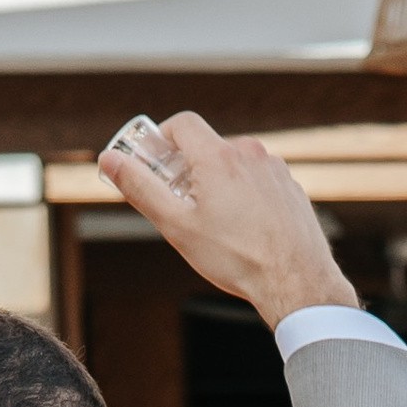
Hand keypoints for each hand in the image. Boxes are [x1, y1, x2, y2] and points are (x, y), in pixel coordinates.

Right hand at [97, 112, 353, 330]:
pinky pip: (260, 183)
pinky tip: (247, 230)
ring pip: (237, 166)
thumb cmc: (237, 258)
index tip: (156, 161)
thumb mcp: (177, 225)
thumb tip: (110, 160)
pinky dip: (247, 197)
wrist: (297, 282)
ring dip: (220, 184)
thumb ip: (141, 188)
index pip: (182, 124)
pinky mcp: (292, 188)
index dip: (163, 138)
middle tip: (182, 203)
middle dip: (190, 168)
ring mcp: (275, 169)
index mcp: (217, 156)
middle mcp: (249, 153)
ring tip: (217, 224)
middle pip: (209, 147)